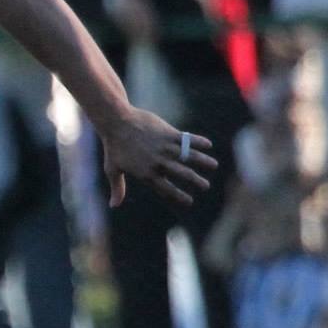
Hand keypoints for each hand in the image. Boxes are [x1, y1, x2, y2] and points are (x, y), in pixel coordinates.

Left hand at [98, 107, 217, 207]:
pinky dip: (199, 141)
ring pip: (189, 156)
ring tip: (214, 166)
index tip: (189, 202)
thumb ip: (118, 188)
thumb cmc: (113, 147)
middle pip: (183, 174)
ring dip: (204, 161)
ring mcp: (165, 147)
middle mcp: (159, 162)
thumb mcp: (113, 169)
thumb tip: (114, 205)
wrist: (116, 122)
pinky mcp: (168, 133)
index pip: (166, 189)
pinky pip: (187, 138)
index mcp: (146, 173)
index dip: (179, 196)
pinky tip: (208, 144)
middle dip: (196, 181)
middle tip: (206, 186)